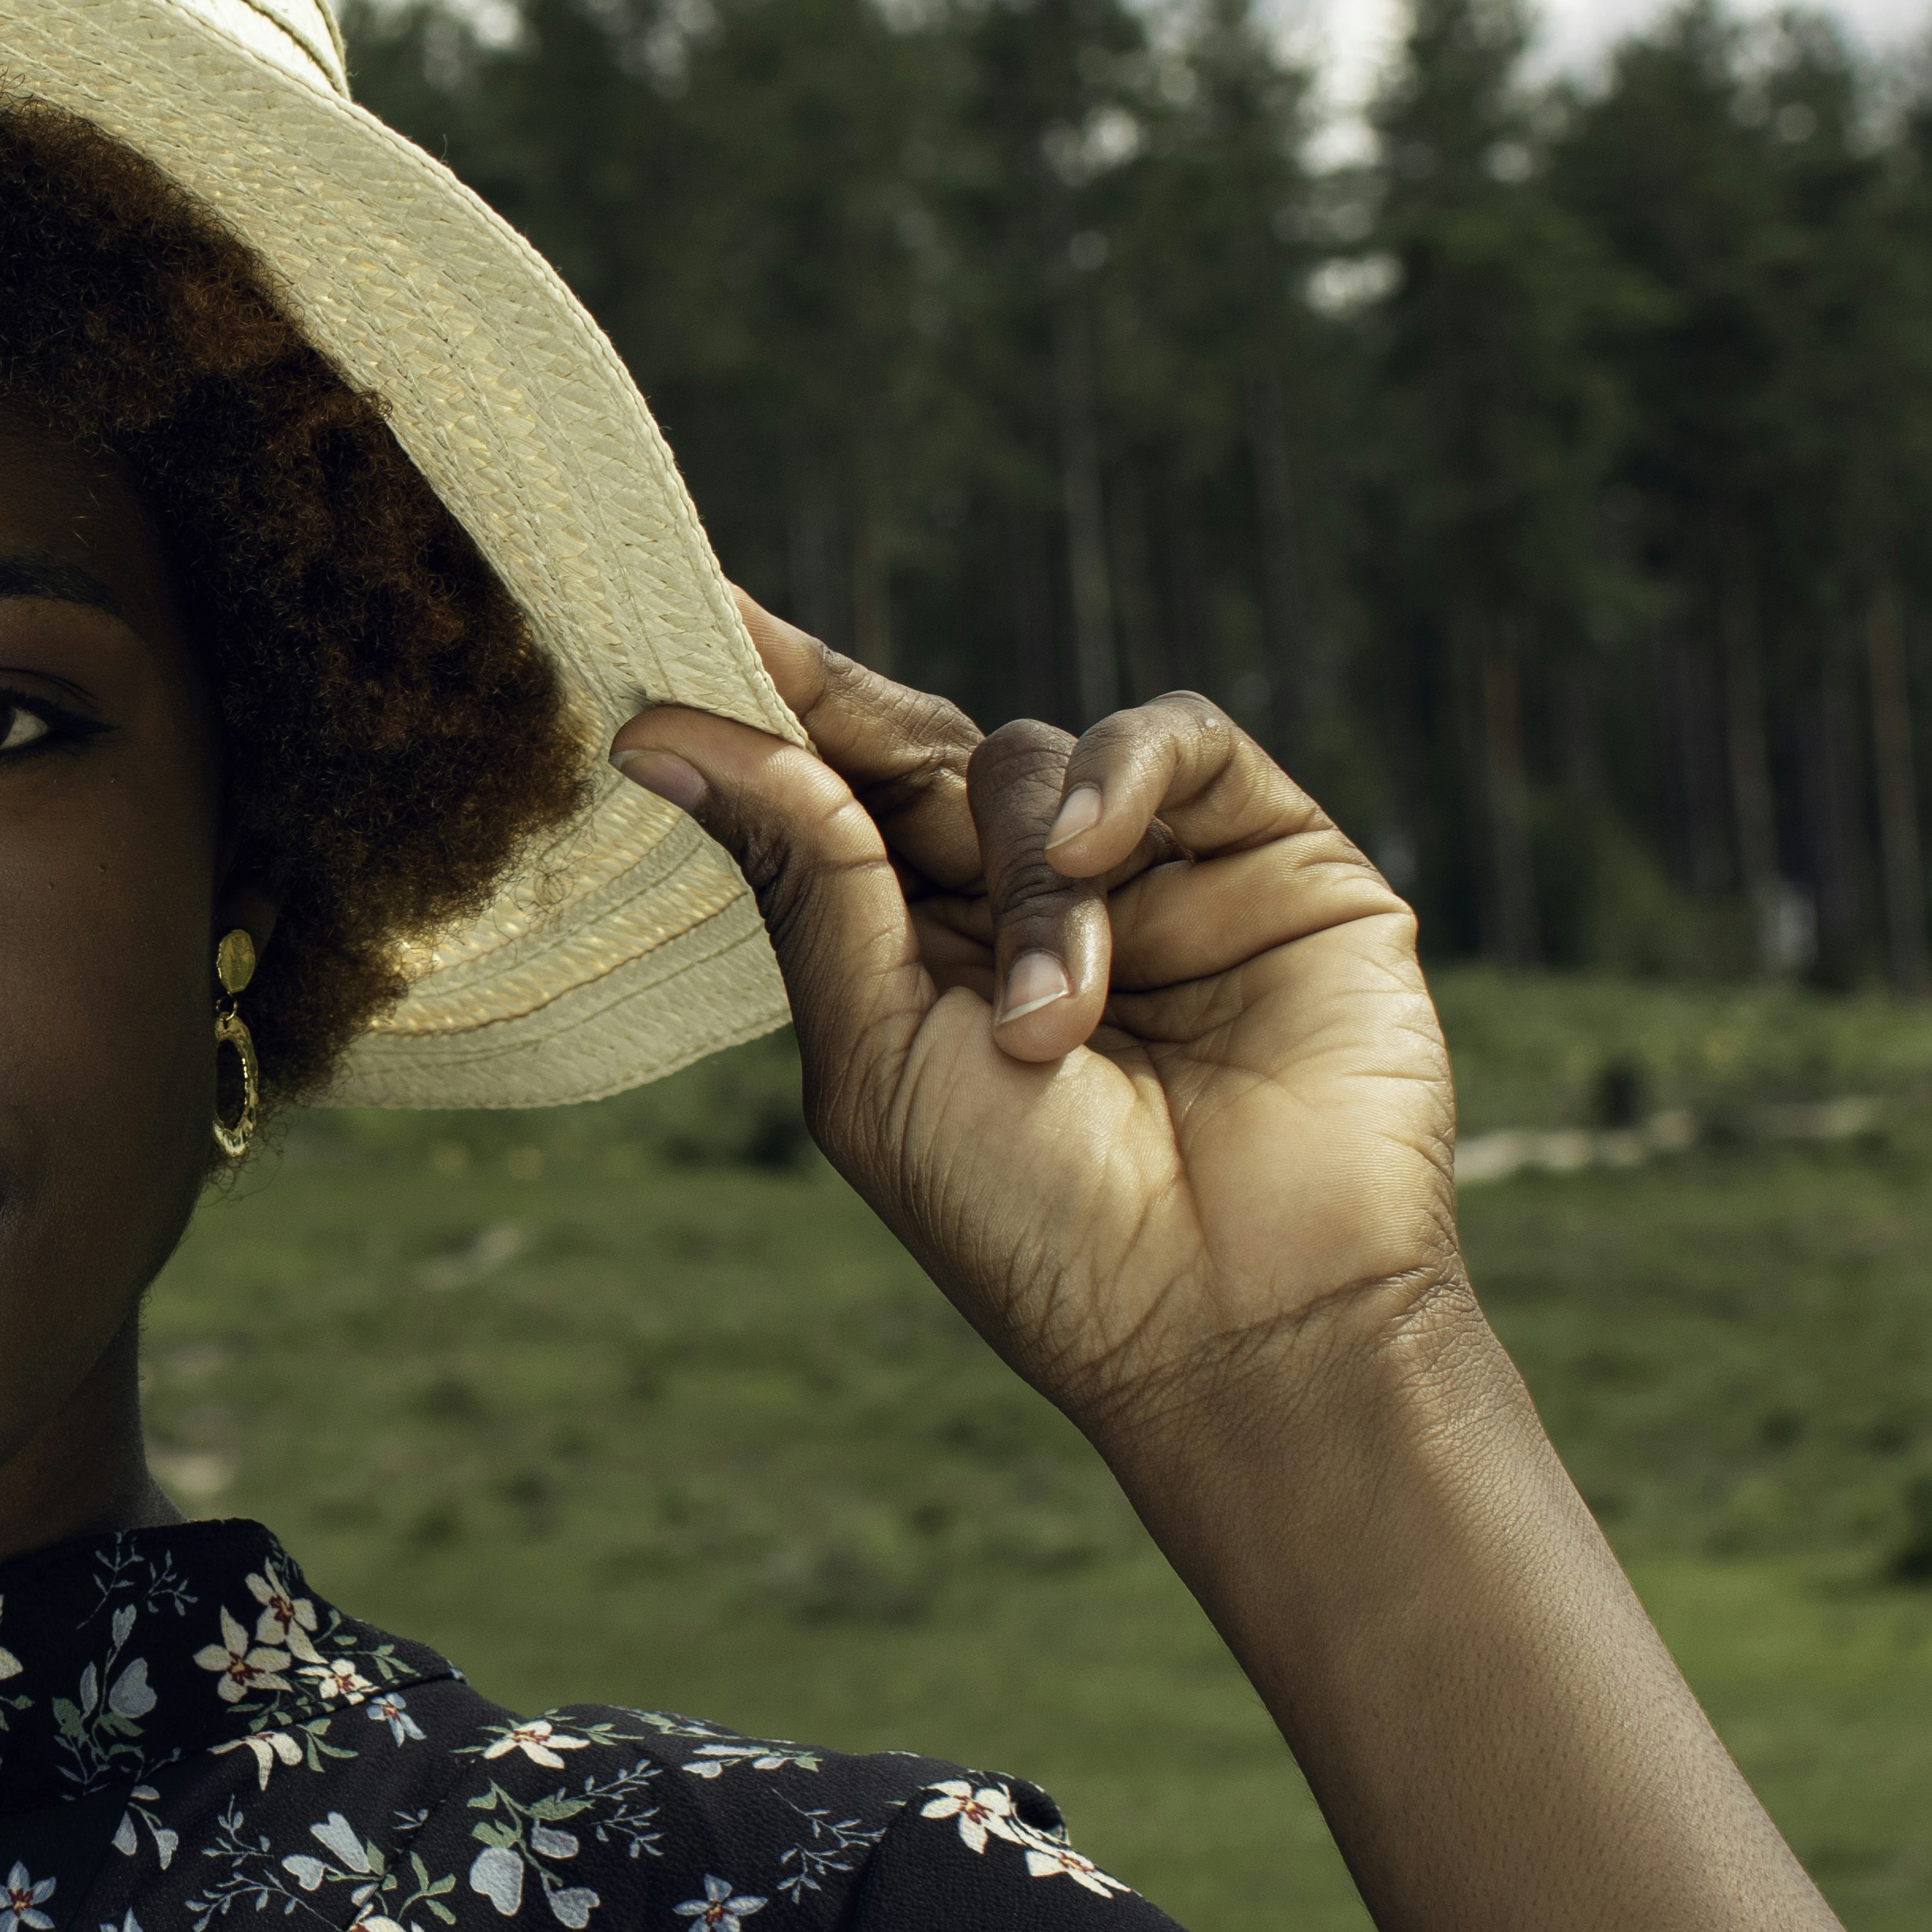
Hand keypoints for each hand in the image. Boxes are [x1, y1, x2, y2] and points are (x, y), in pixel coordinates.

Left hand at [609, 600, 1453, 1452]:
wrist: (1238, 1322)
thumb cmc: (1036, 1224)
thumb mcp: (877, 1054)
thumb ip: (804, 880)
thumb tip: (660, 737)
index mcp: (914, 956)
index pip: (826, 799)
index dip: (760, 709)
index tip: (676, 609)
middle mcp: (1023, 902)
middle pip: (915, 750)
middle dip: (839, 720)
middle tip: (746, 651)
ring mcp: (1149, 875)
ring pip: (1033, 760)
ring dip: (1022, 874)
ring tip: (1052, 1024)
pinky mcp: (1271, 855)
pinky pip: (1178, 741)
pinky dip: (1119, 777)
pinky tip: (1090, 855)